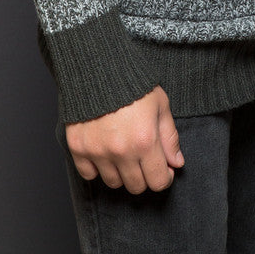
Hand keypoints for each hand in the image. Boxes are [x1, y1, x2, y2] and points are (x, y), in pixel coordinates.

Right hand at [65, 85, 184, 193]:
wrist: (98, 66)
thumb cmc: (133, 83)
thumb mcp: (160, 104)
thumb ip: (170, 137)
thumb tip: (176, 163)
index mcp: (145, 141)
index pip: (158, 182)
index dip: (164, 177)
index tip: (163, 168)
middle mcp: (121, 151)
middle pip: (136, 187)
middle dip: (144, 176)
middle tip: (143, 158)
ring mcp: (97, 151)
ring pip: (113, 183)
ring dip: (121, 172)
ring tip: (123, 152)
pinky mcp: (78, 148)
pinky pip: (89, 175)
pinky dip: (97, 168)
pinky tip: (104, 151)